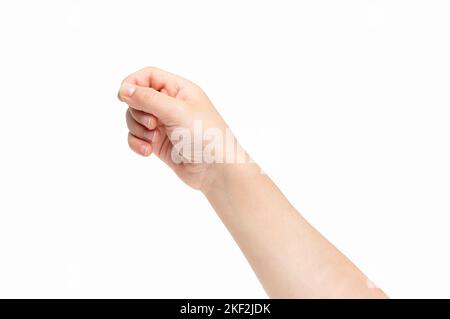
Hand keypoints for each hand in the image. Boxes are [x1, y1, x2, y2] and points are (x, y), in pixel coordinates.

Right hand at [118, 67, 229, 190]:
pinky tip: (147, 152)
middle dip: (137, 111)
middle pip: (137, 98)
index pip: (148, 76)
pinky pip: (137, 138)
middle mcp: (171, 105)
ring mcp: (164, 124)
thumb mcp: (176, 111)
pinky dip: (137, 143)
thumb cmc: (205, 136)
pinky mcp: (159, 143)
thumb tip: (123, 89)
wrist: (217, 170)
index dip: (133, 83)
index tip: (123, 96)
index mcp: (179, 90)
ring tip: (153, 140)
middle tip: (152, 124)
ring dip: (137, 129)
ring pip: (135, 119)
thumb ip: (148, 98)